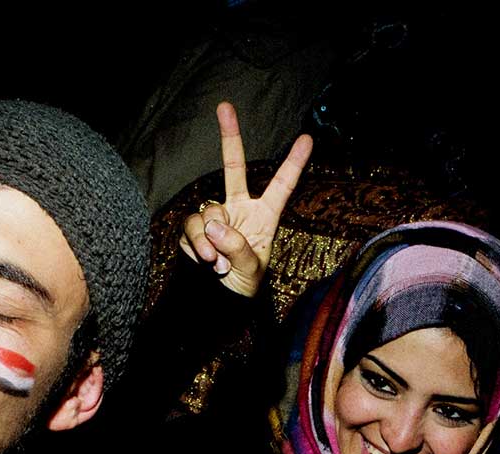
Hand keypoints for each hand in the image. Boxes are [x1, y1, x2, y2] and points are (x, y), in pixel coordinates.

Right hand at [179, 101, 312, 297]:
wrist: (215, 301)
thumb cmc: (242, 285)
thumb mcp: (251, 271)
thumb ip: (238, 248)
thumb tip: (214, 225)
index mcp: (264, 216)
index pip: (281, 186)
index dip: (293, 163)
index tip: (307, 139)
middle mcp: (238, 209)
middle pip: (233, 167)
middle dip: (229, 137)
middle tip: (225, 106)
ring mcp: (214, 217)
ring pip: (209, 210)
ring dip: (212, 239)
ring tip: (218, 263)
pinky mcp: (193, 229)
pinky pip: (193, 227)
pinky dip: (199, 244)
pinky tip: (207, 261)